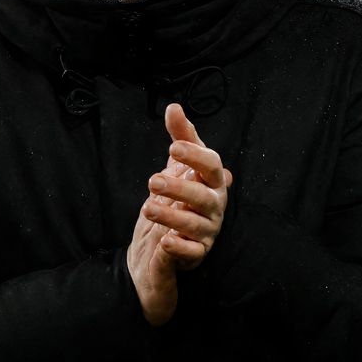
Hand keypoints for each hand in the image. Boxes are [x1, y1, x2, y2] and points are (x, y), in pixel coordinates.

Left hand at [142, 104, 232, 261]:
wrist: (165, 241)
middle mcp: (213, 206)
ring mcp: (207, 231)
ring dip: (172, 216)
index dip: (195, 155)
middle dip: (179, 188)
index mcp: (211, 183)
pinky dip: (181, 248)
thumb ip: (180, 138)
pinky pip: (193, 253)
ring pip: (195, 225)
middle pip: (204, 196)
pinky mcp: (197, 254)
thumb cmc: (179, 200)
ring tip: (148, 208)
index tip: (173, 147)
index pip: (211, 166)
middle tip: (152, 181)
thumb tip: (174, 107)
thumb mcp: (178, 167)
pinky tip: (166, 242)